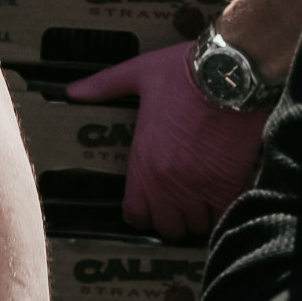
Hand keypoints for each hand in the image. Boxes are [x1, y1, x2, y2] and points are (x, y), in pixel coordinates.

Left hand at [65, 42, 266, 240]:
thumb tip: (71, 91)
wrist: (230, 75)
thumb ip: (104, 86)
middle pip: (167, 227)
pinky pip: (223, 217)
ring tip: (202, 202)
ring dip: (198, 217)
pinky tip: (223, 198)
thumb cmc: (184, 73)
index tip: (149, 206)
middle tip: (178, 205)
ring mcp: (199, 189)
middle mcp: (168, 185)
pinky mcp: (228, 186)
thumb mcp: (138, 73)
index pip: (136, 214)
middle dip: (171, 219)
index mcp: (143, 163)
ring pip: (196, 226)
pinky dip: (223, 212)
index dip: (142, 214)